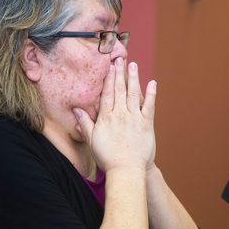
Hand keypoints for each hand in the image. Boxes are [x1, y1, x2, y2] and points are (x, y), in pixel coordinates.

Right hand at [73, 58, 156, 173]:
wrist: (126, 170)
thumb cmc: (107, 157)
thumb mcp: (92, 140)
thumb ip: (85, 123)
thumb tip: (76, 109)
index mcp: (106, 117)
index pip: (107, 93)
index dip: (109, 78)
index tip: (110, 66)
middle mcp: (120, 114)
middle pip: (120, 90)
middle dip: (120, 73)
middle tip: (121, 59)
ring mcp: (134, 118)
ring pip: (134, 94)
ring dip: (134, 78)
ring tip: (134, 65)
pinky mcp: (146, 124)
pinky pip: (149, 106)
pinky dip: (151, 94)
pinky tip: (153, 83)